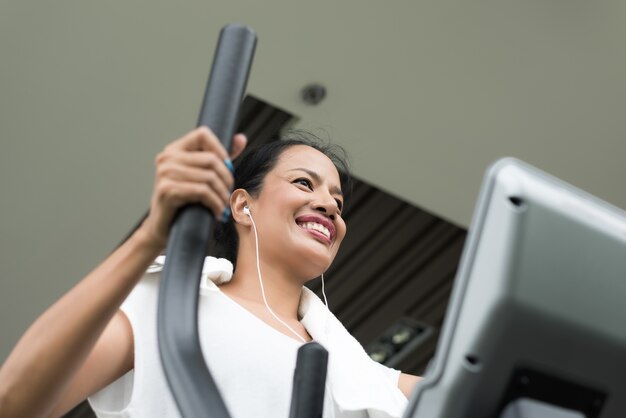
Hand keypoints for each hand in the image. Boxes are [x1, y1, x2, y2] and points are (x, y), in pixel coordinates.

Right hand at [140, 127, 246, 248]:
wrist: (163, 228)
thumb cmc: (185, 202)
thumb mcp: (203, 176)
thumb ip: (220, 157)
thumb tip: (240, 138)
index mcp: (175, 150)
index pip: (203, 134)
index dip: (221, 149)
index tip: (228, 168)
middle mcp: (167, 158)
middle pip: (211, 159)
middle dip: (226, 179)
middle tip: (229, 194)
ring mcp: (165, 173)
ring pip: (209, 177)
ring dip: (222, 195)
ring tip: (224, 206)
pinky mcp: (166, 190)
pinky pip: (202, 192)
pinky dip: (215, 203)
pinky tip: (217, 212)